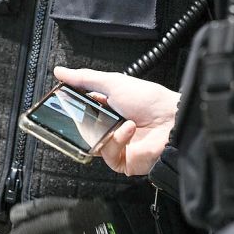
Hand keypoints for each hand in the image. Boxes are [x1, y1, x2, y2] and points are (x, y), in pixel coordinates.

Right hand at [54, 66, 179, 175]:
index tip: (66, 101)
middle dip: (86, 122)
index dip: (74, 107)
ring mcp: (117, 145)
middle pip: (84, 129)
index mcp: (109, 108)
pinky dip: (117, 141)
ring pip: (93, 143)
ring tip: (122, 121)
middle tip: (90, 114)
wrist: (172, 120)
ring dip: (106, 130)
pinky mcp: (123, 161)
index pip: (83, 110)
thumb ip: (85, 78)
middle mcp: (112, 127)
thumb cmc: (150, 100)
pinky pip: (108, 155)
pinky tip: (129, 130)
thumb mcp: (113, 83)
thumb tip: (61, 72)